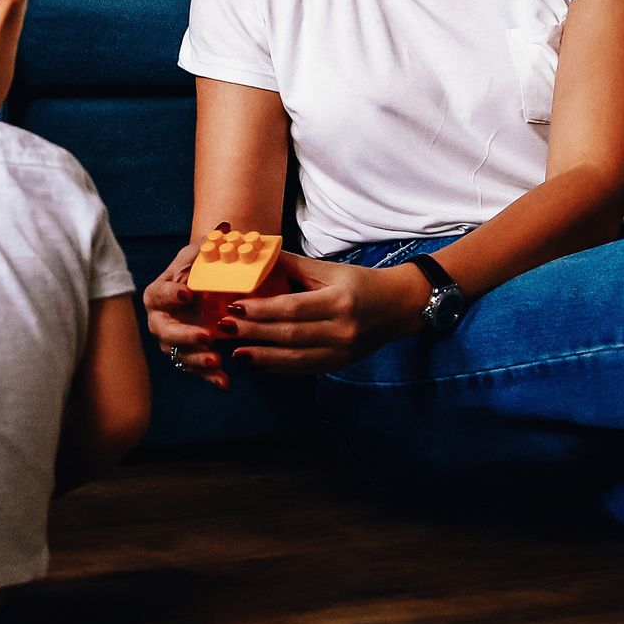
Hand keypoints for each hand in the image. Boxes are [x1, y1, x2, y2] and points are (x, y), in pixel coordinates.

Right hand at [141, 242, 227, 389]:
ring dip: (197, 360)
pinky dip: (209, 377)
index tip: (188, 293)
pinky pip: (195, 369)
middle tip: (206, 337)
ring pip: (179, 354)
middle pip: (165, 330)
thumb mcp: (200, 256)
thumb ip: (209, 244)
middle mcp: (160, 319)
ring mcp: (172, 341)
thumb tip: (224, 229)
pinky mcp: (186, 356)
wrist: (202, 291)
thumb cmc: (197, 272)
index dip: (171, 294)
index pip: (159, 293)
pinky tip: (224, 382)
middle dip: (184, 335)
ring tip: (217, 361)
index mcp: (159, 292)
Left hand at [212, 254, 429, 375]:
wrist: (398, 307)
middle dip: (254, 334)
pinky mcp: (339, 364)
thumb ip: (293, 265)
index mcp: (338, 301)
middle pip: (290, 335)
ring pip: (295, 359)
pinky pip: (303, 369)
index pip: (293, 308)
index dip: (261, 310)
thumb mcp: (330, 269)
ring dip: (262, 357)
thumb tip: (258, 255)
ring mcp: (341, 352)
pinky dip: (278, 368)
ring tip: (236, 353)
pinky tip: (257, 364)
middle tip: (224, 330)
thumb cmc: (361, 283)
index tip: (234, 306)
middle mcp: (341, 330)